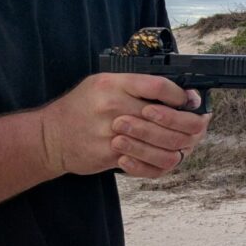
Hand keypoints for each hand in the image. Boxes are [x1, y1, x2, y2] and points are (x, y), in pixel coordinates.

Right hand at [39, 74, 210, 177]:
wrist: (49, 137)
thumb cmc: (81, 107)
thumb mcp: (104, 84)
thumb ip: (137, 85)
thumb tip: (178, 91)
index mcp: (113, 84)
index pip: (159, 86)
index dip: (180, 95)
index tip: (189, 100)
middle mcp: (112, 106)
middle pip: (165, 117)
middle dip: (186, 123)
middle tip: (196, 124)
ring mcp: (111, 132)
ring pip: (160, 142)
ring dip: (176, 143)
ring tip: (182, 141)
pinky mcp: (109, 154)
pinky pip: (146, 161)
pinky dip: (159, 160)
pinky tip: (162, 154)